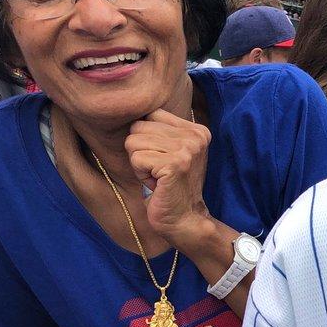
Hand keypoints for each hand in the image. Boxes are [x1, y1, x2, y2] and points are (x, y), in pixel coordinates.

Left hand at [125, 109, 213, 244]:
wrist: (184, 218)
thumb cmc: (171, 186)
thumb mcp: (172, 151)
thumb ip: (161, 130)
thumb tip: (129, 108)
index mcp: (197, 130)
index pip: (150, 115)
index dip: (147, 138)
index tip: (162, 159)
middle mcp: (196, 136)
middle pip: (138, 127)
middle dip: (140, 151)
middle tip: (158, 170)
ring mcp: (187, 149)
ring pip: (133, 142)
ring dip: (139, 164)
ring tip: (157, 177)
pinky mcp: (176, 164)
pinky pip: (136, 158)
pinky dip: (140, 174)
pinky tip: (156, 184)